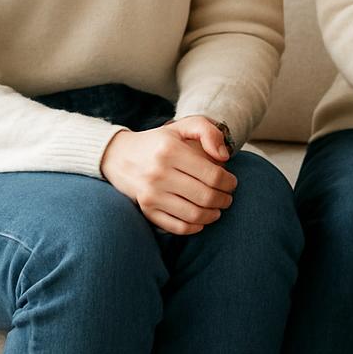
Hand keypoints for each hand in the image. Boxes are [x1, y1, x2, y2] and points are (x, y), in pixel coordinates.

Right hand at [100, 115, 237, 234]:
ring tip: (218, 209)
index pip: (212, 174)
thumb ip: (209, 132)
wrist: (120, 156)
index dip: (229, 182)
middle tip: (228, 198)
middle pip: (205, 196)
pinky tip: (201, 221)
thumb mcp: (184, 125)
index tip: (232, 183)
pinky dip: (194, 227)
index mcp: (171, 150)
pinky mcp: (146, 210)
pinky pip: (176, 227)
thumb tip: (224, 157)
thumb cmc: (160, 141)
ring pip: (193, 214)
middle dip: (224, 200)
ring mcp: (151, 194)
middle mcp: (159, 173)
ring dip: (212, 215)